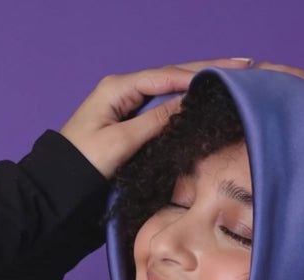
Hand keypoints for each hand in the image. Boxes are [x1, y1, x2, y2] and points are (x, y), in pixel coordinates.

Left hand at [59, 59, 253, 178]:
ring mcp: (129, 107)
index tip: (233, 70)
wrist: (60, 189)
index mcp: (119, 88)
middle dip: (207, 71)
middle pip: (173, 77)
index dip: (202, 72)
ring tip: (232, 79)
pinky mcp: (132, 125)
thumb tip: (188, 103)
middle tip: (243, 66)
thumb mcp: (121, 142)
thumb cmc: (83, 165)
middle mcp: (125, 91)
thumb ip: (155, 121)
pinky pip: (164, 109)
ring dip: (200, 86)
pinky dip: (186, 104)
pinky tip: (205, 102)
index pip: (168, 75)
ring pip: (171, 92)